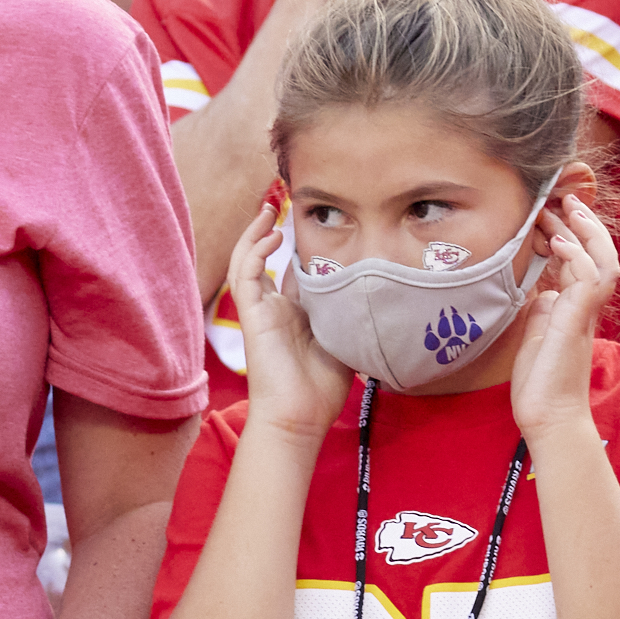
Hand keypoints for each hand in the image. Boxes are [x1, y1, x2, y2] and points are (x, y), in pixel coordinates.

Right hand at [226, 190, 355, 436]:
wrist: (299, 416)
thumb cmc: (322, 388)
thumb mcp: (346, 339)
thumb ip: (351, 313)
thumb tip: (374, 288)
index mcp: (297, 314)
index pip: (295, 270)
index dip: (302, 246)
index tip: (317, 223)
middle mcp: (276, 308)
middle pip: (268, 259)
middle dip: (274, 230)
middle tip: (287, 202)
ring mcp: (261, 310)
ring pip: (248, 261)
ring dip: (256, 233)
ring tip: (270, 208)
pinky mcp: (251, 315)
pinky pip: (245, 275)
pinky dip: (254, 250)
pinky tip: (272, 234)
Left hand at [504, 192, 619, 439]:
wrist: (549, 417)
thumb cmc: (541, 384)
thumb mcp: (536, 336)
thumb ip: (542, 310)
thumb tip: (541, 290)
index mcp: (576, 310)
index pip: (584, 262)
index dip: (573, 235)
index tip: (552, 215)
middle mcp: (587, 308)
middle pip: (600, 254)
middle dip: (585, 223)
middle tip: (565, 198)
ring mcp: (586, 313)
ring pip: (603, 260)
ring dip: (585, 231)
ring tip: (565, 208)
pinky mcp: (579, 320)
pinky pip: (589, 277)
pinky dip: (575, 254)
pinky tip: (557, 240)